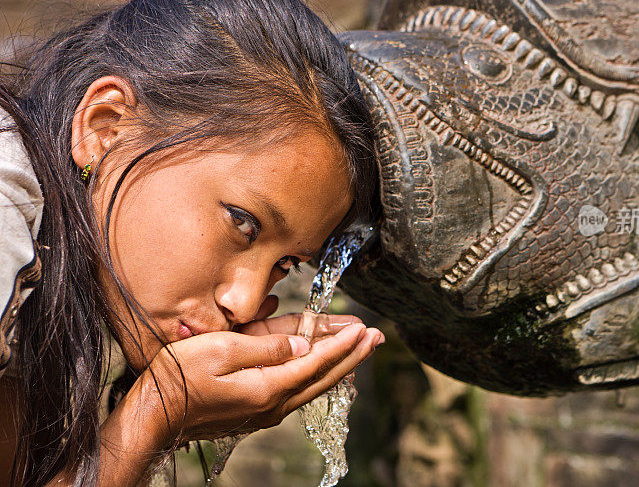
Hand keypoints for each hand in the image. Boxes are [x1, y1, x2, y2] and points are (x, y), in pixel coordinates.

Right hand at [133, 314, 384, 446]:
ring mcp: (264, 409)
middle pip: (323, 377)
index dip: (341, 344)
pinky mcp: (254, 409)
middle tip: (377, 338)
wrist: (152, 417)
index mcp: (267, 387)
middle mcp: (272, 403)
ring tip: (359, 349)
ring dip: (338, 364)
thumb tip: (303, 346)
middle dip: (352, 356)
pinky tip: (323, 367)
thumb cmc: (178, 378)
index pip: (316, 362)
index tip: (364, 330)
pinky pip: (296, 389)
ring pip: (313, 384)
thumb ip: (266, 347)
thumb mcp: (221, 350)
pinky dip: (316, 374)